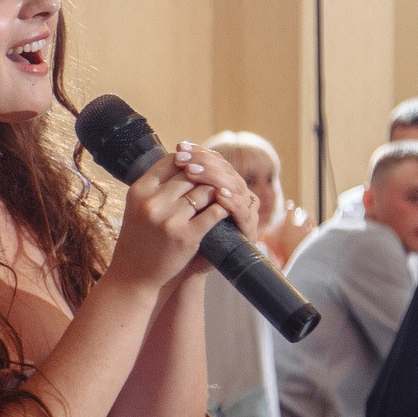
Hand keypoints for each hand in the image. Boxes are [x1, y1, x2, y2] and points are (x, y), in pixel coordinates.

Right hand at [108, 143, 235, 290]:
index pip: (170, 161)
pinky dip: (224, 208)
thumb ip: (157, 187)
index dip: (188, 161)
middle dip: (205, 177)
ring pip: (204, 191)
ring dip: (216, 192)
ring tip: (223, 195)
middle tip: (216, 181)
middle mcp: (152, 202)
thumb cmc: (139, 241)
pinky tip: (228, 209)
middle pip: (190, 175)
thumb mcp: (138, 209)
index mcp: (138, 191)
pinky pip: (214, 212)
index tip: (198, 167)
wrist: (133, 277)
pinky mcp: (186, 236)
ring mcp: (169, 219)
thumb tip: (185, 162)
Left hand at [168, 143, 255, 274]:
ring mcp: (244, 211)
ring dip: (215, 178)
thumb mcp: (172, 205)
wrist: (177, 270)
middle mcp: (236, 195)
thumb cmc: (169, 237)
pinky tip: (219, 195)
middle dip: (204, 163)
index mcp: (221, 186)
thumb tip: (175, 150)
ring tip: (195, 172)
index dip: (199, 153)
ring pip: (236, 186)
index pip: (216, 161)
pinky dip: (232, 202)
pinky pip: (243, 211)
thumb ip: (178, 182)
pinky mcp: (248, 230)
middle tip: (186, 159)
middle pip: (226, 170)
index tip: (180, 147)